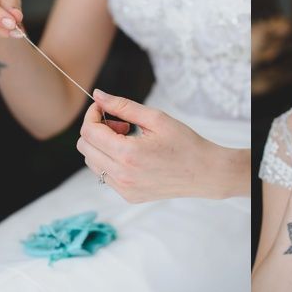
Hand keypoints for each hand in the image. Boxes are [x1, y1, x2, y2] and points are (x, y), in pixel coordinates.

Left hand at [77, 89, 234, 201]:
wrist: (206, 173)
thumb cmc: (185, 143)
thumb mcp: (156, 119)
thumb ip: (123, 106)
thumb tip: (98, 95)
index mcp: (128, 153)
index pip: (89, 131)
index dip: (92, 114)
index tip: (105, 108)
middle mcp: (122, 175)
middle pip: (85, 147)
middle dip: (96, 130)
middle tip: (121, 125)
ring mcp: (124, 188)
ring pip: (92, 162)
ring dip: (102, 147)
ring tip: (129, 140)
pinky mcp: (128, 196)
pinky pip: (105, 175)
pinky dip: (111, 161)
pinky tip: (133, 156)